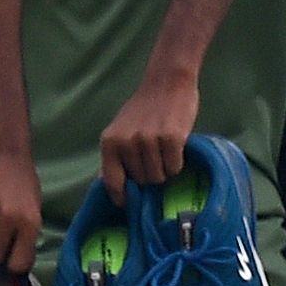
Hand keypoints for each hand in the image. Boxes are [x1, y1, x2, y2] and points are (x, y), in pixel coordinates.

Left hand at [98, 68, 196, 189]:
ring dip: (165, 170)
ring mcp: (149, 141)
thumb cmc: (144, 109)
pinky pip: (174, 167)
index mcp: (110, 142)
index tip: (130, 203)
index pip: (112, 181)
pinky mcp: (172, 139)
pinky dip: (177, 163)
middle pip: (140, 181)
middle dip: (149, 176)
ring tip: (166, 153)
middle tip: (155, 160)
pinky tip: (176, 148)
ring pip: (158, 177)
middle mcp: (127, 143)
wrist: (167, 82)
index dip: (122, 196)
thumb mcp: (121, 130)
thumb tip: (107, 184)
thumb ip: (115, 156)